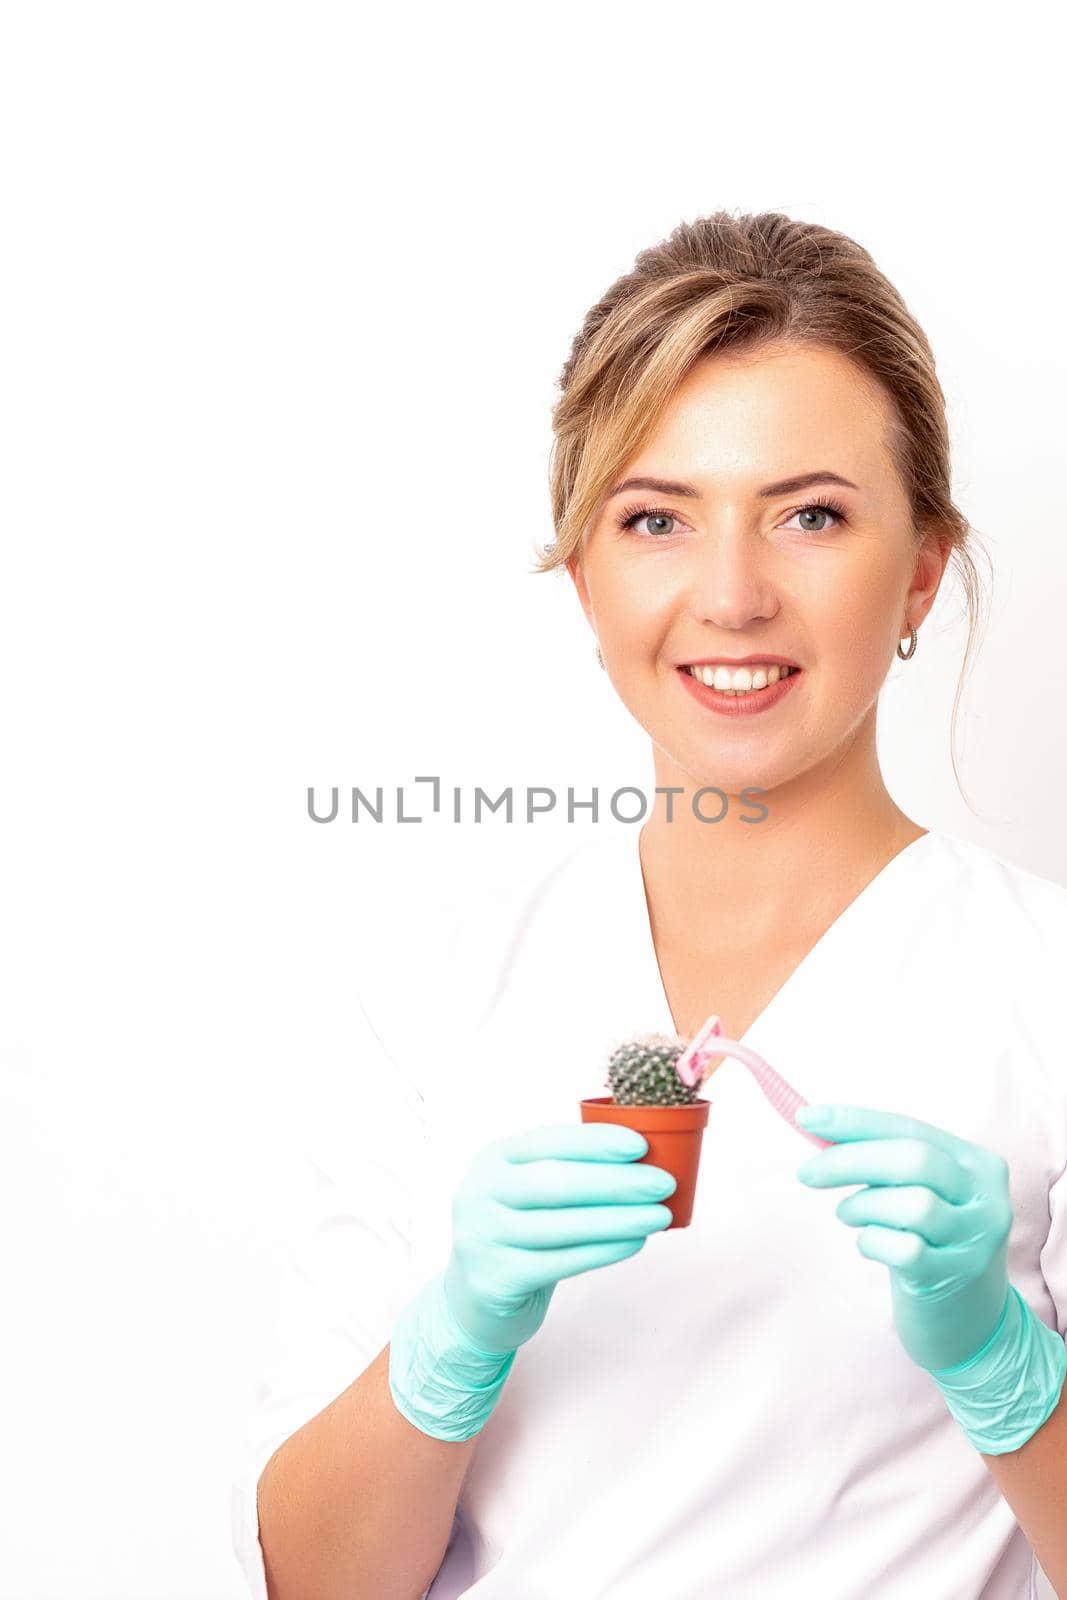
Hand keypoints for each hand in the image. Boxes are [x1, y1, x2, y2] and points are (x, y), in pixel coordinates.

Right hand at [444, 1122, 675, 1356]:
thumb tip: (643, 1157)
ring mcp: (483, 1237)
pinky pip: (561, 1261)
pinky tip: (635, 1243)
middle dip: (616, 1181)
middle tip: (663, 1182)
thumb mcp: (527, 1191)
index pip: (547, 1141)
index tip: (640, 1146)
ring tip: (660, 1215)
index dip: (595, 1142)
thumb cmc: (521, 1233)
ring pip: (562, 1225)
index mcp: (493, 1158)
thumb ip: (568, 1169)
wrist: (474, 1299)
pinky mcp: (496, 1278)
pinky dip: (603, 1251)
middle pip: (555, 1182)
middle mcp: (480, 1192)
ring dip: (619, 1219)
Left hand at [794, 1103, 1012, 1372]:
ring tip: (848, 1214)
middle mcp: (987, 1198)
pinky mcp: (959, 1277)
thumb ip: (882, 1159)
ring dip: (863, 1206)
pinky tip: (870, 1244)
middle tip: (807, 1173)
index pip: (910, 1128)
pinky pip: (906, 1249)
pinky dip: (873, 1241)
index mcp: (977, 1163)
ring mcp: (977, 1240)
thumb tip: (815, 1125)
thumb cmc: (928, 1241)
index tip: (805, 1118)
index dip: (855, 1121)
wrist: (971, 1321)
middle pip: (913, 1160)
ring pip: (914, 1205)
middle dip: (849, 1160)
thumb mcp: (918, 1191)